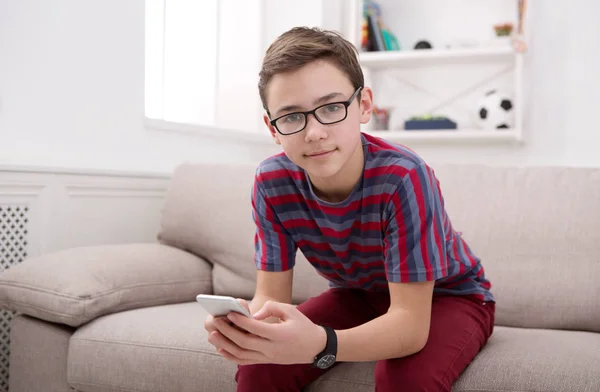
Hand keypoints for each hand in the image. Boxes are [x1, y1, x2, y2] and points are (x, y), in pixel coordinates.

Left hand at [209, 300, 326, 365]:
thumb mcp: (291, 310)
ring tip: (213, 335)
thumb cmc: (302, 325)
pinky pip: (245, 361)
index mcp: (279, 335)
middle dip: (227, 332)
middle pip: (244, 342)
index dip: (240, 321)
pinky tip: (221, 349)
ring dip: (225, 345)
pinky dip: (231, 356)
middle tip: (216, 321)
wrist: (315, 347)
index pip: (255, 328)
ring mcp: (268, 357)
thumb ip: (272, 307)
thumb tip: (254, 315)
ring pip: (242, 354)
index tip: (229, 313)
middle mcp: (272, 348)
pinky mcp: (266, 361)